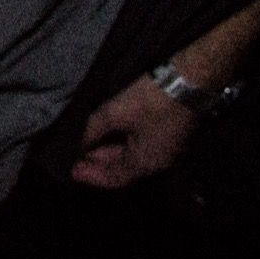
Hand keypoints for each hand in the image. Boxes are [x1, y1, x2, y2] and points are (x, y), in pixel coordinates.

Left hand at [70, 74, 200, 189]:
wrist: (189, 80)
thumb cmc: (150, 100)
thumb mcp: (115, 113)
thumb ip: (92, 131)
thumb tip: (76, 145)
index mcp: (145, 163)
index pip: (113, 178)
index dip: (90, 176)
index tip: (70, 171)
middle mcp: (157, 161)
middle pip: (122, 168)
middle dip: (96, 163)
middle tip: (73, 156)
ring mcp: (164, 148)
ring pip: (129, 155)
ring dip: (107, 151)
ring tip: (85, 143)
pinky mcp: (167, 133)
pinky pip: (138, 144)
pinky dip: (119, 141)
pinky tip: (106, 131)